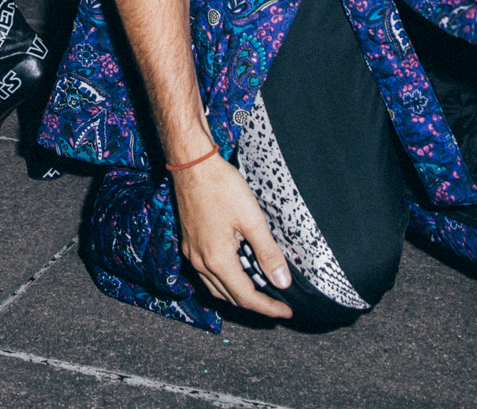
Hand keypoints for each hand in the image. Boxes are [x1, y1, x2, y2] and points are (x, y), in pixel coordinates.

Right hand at [172, 153, 291, 317]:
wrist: (191, 164)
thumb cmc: (221, 187)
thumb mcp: (252, 219)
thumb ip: (268, 253)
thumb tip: (282, 282)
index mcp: (217, 260)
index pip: (246, 297)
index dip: (268, 308)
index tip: (286, 313)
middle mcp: (201, 262)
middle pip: (230, 297)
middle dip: (255, 305)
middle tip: (277, 305)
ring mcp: (192, 253)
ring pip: (216, 288)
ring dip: (238, 295)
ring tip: (260, 292)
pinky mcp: (189, 243)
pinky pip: (207, 274)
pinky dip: (224, 282)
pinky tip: (236, 272)